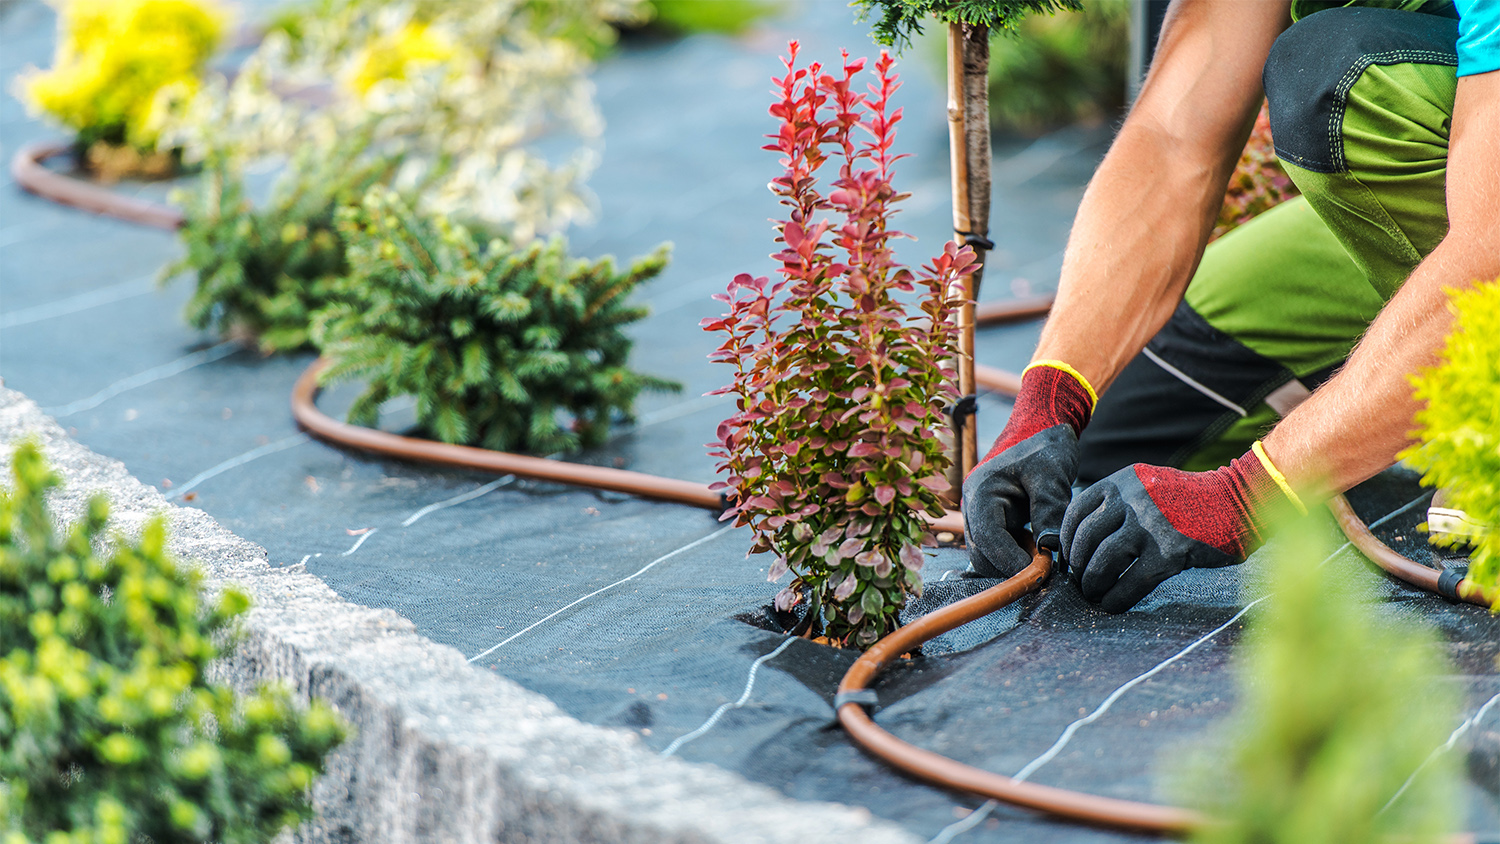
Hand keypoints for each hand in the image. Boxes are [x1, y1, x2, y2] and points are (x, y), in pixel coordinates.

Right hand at [964, 363, 1094, 577]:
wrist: (1042, 429)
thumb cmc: (1045, 446)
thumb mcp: (1051, 475)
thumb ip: (1049, 510)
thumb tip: (1050, 549)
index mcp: (981, 491)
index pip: (988, 539)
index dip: (1010, 562)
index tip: (1038, 575)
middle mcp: (973, 506)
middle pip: (982, 554)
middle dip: (1011, 565)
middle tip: (1047, 566)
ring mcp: (980, 515)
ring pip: (988, 556)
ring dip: (1014, 562)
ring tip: (1044, 552)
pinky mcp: (991, 521)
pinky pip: (998, 549)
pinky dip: (1016, 554)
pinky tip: (1037, 544)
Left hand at [1061, 445, 1294, 611]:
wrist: (1237, 500)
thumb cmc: (1188, 501)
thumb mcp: (1146, 486)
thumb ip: (1117, 503)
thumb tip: (1082, 539)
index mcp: (1121, 482)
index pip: (1076, 511)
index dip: (1066, 540)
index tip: (1068, 558)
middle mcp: (1131, 500)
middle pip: (1086, 539)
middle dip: (1078, 566)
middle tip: (1080, 582)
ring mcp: (1150, 526)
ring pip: (1103, 561)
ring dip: (1093, 583)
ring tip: (1094, 594)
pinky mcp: (1170, 553)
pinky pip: (1131, 582)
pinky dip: (1117, 598)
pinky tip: (1113, 605)